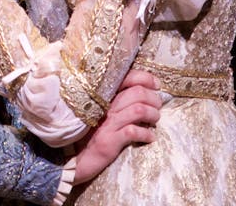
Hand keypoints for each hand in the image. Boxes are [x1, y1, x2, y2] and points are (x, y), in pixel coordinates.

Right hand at [73, 69, 161, 184]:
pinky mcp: (109, 140)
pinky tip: (150, 137)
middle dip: (154, 98)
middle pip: (137, 92)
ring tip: (154, 120)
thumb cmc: (94, 133)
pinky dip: (146, 134)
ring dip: (152, 114)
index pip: (128, 77)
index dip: (146, 78)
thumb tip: (146, 92)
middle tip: (157, 106)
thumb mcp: (105, 113)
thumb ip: (120, 100)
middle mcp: (106, 106)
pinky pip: (133, 131)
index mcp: (105, 96)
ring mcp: (107, 123)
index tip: (156, 85)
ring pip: (138, 110)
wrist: (78, 158)